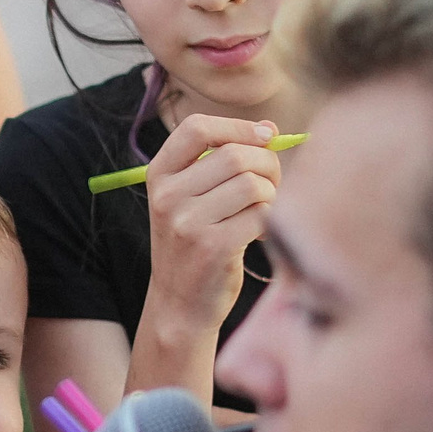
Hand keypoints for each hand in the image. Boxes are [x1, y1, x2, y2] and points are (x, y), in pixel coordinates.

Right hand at [143, 114, 282, 335]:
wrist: (179, 305)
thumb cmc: (195, 243)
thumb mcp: (192, 197)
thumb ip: (223, 160)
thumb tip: (270, 129)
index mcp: (159, 174)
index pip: (197, 128)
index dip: (237, 126)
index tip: (264, 137)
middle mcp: (167, 196)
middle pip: (235, 155)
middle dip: (267, 165)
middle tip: (272, 185)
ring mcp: (186, 223)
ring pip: (252, 184)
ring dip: (271, 195)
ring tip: (263, 211)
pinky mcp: (211, 248)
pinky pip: (260, 216)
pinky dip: (270, 221)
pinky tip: (259, 233)